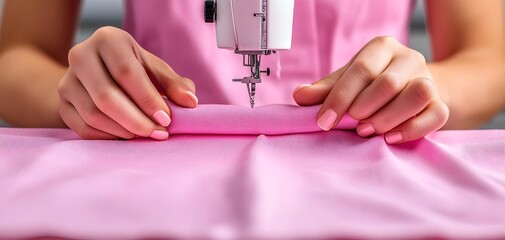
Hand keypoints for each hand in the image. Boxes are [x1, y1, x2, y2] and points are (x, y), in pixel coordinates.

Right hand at [58, 27, 197, 139]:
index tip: (166, 119)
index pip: (126, 73)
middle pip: (106, 96)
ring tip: (146, 135)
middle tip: (158, 133)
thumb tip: (190, 102)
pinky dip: (108, 137)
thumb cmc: (132, 68)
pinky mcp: (62, 103)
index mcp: (108, 40)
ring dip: (124, 131)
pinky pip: (83, 127)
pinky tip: (128, 137)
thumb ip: (174, 84)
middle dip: (137, 120)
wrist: (97, 71)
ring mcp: (67, 81)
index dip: (148, 99)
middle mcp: (81, 55)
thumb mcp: (154, 68)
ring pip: (93, 114)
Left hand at [293, 36, 448, 143]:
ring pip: (418, 94)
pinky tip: (391, 139)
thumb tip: (300, 96)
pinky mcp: (441, 102)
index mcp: (382, 48)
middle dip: (363, 108)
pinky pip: (437, 115)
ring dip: (389, 117)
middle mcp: (408, 59)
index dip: (340, 97)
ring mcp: (428, 79)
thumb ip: (325, 90)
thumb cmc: (372, 85)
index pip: (360, 70)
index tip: (324, 121)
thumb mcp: (347, 81)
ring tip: (368, 131)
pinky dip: (413, 129)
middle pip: (388, 83)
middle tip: (350, 126)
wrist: (410, 87)